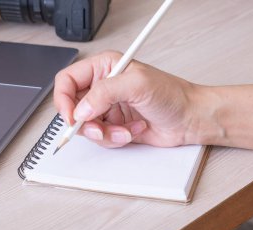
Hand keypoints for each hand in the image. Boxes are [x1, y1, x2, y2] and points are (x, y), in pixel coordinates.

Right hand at [54, 51, 197, 147]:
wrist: (189, 118)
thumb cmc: (171, 94)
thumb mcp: (137, 85)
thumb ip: (104, 93)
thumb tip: (81, 109)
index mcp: (103, 68)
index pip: (67, 80)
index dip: (63, 99)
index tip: (71, 117)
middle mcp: (102, 88)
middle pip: (73, 108)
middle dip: (86, 123)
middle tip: (100, 127)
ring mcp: (107, 108)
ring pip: (86, 126)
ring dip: (105, 133)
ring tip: (125, 129)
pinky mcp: (113, 125)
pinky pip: (100, 137)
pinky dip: (115, 138)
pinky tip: (133, 130)